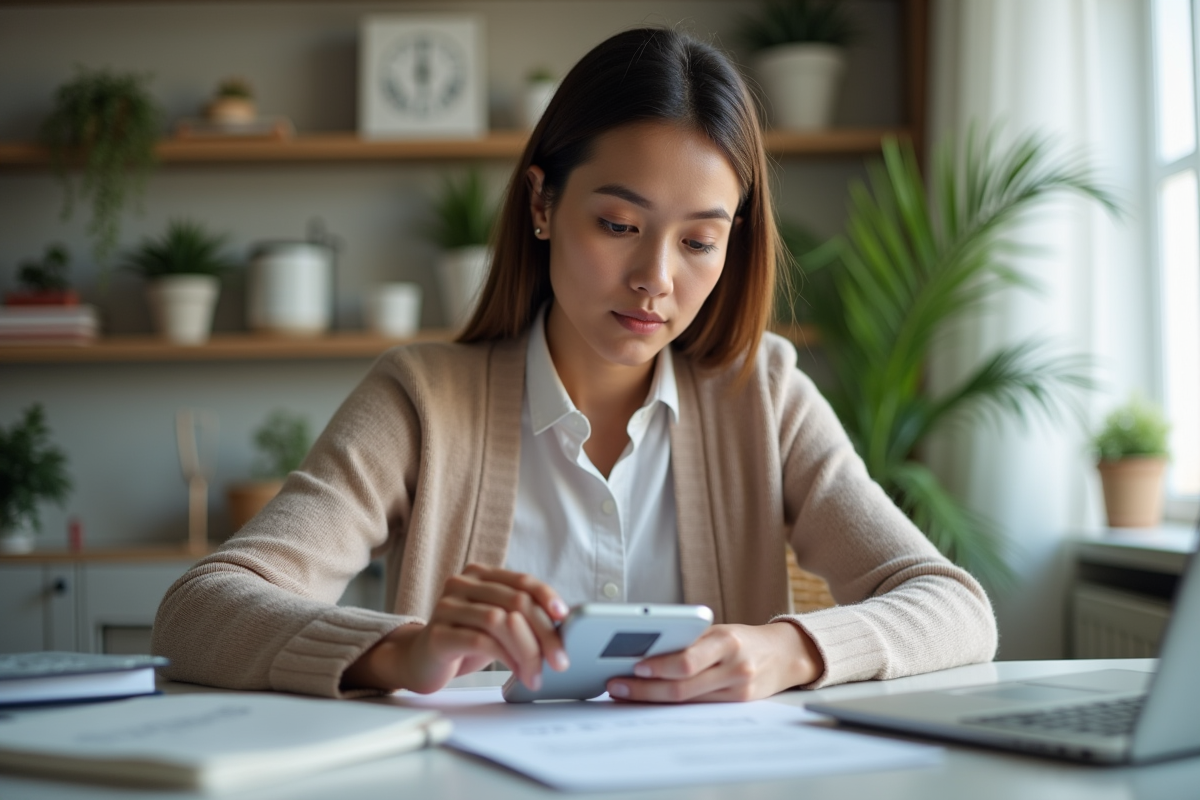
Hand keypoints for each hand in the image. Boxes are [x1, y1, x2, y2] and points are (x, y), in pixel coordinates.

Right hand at [342, 564, 569, 693]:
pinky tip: (517, 673)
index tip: (565, 619)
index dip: (547, 597)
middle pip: (515, 602)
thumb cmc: (464, 640)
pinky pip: (480, 641)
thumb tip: (563, 629)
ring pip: (500, 621)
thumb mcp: (496, 623)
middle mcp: (462, 585)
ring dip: (527, 651)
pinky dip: (506, 658)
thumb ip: (521, 616)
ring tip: (537, 674)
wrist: (419, 661)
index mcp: (479, 575)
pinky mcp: (437, 634)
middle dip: (544, 633)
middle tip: (560, 660)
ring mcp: (446, 607)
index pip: (521, 581)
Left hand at [605, 621, 823, 702]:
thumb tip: (646, 649)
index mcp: (727, 642)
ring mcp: (737, 691)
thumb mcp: (719, 631)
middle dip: (645, 689)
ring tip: (625, 694)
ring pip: (686, 701)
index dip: (659, 666)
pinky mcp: (737, 706)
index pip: (688, 660)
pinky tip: (651, 701)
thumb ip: (690, 641)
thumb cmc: (744, 639)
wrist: (784, 655)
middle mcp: (734, 668)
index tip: (633, 666)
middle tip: (617, 685)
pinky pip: (698, 708)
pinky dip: (671, 706)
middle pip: (682, 686)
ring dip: (651, 699)